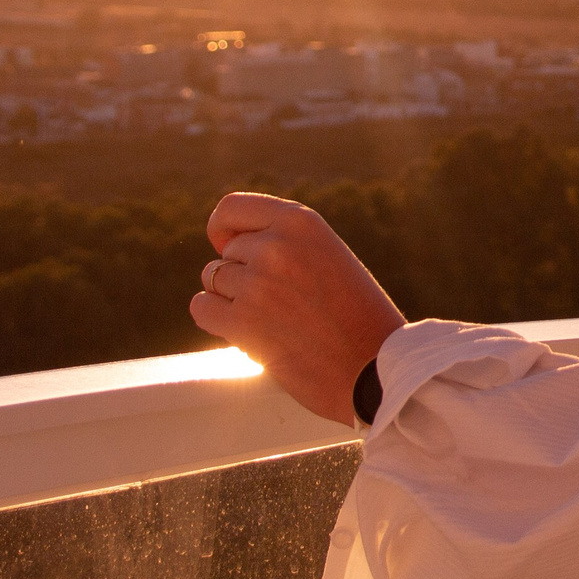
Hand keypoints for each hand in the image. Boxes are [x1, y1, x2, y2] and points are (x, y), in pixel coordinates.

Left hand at [189, 192, 403, 424]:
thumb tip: (225, 246)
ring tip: (272, 320)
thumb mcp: (328, 256)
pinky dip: (215, 320)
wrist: (377, 370)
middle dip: (241, 276)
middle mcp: (275, 245)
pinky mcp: (243, 322)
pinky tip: (246, 334)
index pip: (232, 208)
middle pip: (225, 253)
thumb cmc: (357, 317)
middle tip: (280, 305)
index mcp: (301, 222)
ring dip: (232, 301)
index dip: (223, 230)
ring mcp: (257, 282)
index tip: (228, 248)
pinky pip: (202, 308)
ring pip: (213, 280)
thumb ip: (284, 242)